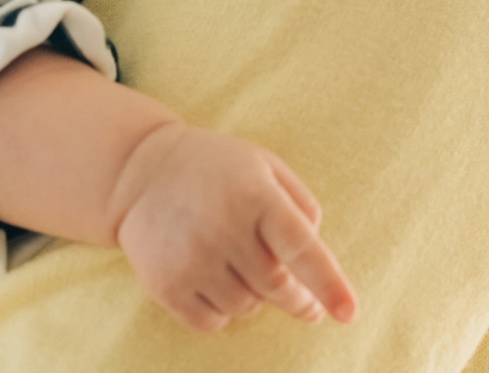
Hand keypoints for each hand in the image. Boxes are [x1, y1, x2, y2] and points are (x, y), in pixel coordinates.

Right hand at [112, 123, 357, 332]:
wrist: (138, 172)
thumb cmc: (215, 169)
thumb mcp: (263, 165)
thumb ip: (301, 205)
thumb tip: (315, 262)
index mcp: (254, 194)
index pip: (301, 248)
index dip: (329, 283)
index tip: (349, 313)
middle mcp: (221, 227)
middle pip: (279, 287)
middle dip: (299, 299)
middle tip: (306, 302)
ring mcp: (191, 259)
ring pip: (248, 308)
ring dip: (254, 297)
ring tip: (236, 265)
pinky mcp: (166, 285)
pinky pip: (213, 322)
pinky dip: (222, 310)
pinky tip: (211, 278)